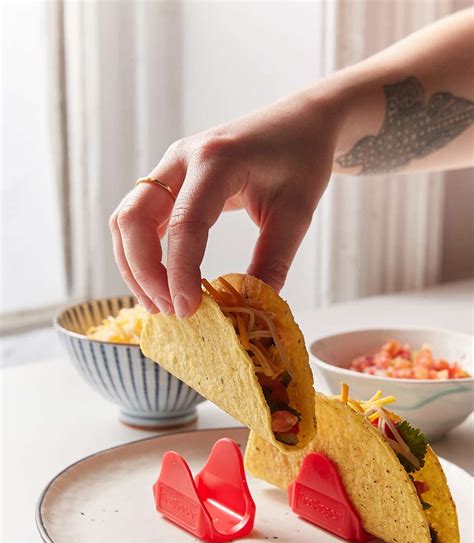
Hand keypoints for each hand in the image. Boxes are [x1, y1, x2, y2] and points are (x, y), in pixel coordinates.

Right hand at [109, 90, 339, 315]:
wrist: (301, 121)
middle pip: (134, 218)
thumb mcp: (296, 214)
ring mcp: (170, 166)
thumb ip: (272, 262)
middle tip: (170, 311)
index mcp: (217, 160)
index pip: (184, 223)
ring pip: (127, 219)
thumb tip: (247, 310)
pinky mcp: (169, 179)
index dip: (180, 273)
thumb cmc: (302, 160)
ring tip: (160, 305)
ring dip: (134, 265)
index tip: (189, 310)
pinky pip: (138, 218)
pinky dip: (140, 253)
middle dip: (144, 272)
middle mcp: (182, 158)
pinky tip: (159, 283)